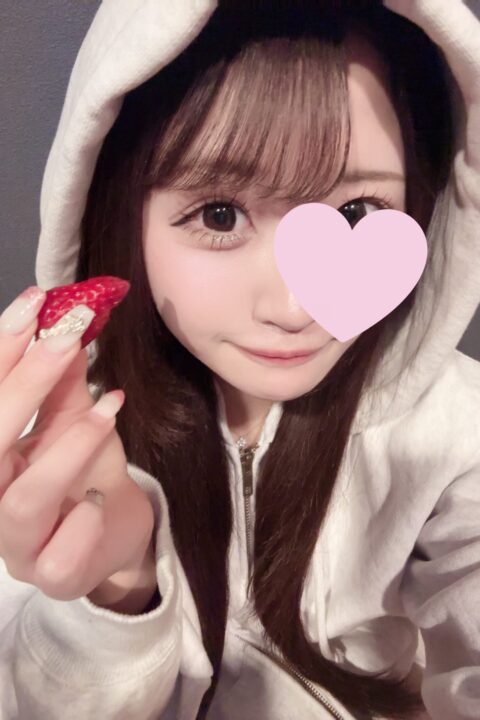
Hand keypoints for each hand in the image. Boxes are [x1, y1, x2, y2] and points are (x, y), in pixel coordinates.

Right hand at [0, 287, 154, 606]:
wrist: (114, 533)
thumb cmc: (85, 472)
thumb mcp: (76, 419)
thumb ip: (65, 379)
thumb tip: (68, 315)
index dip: (2, 349)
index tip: (35, 301)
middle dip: (24, 384)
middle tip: (65, 340)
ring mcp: (15, 545)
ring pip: (23, 500)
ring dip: (67, 448)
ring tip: (106, 412)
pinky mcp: (52, 575)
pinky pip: (60, 551)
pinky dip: (83, 518)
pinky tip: (99, 499)